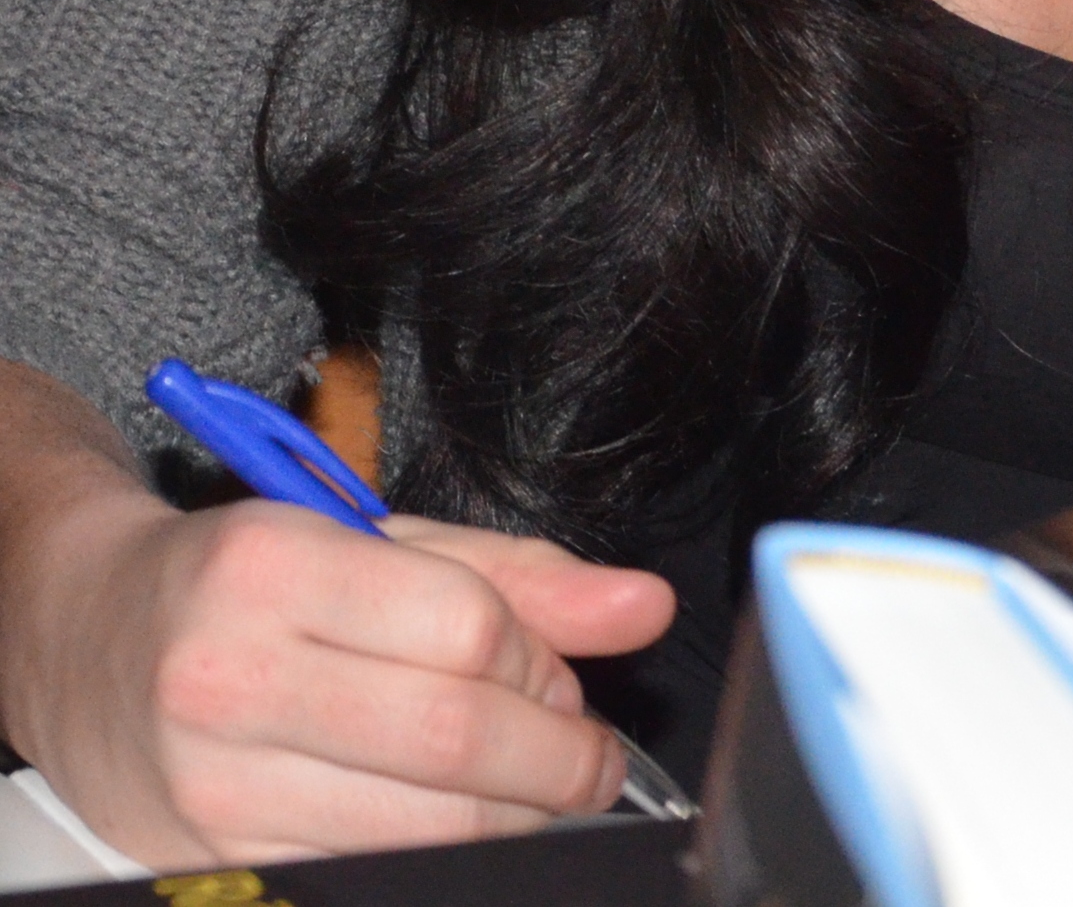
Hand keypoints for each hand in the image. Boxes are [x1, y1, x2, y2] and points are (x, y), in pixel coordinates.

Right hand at [23, 478, 674, 864]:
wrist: (86, 643)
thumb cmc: (244, 580)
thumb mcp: (375, 541)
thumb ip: (518, 576)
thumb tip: (644, 607)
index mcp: (273, 570)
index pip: (464, 629)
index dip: (543, 664)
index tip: (568, 680)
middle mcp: (232, 679)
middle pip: (452, 740)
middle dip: (556, 760)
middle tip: (588, 758)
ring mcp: (217, 787)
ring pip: (420, 830)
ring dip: (513, 817)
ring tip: (534, 787)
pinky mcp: (220, 862)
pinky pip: (368, 875)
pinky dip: (441, 856)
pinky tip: (460, 820)